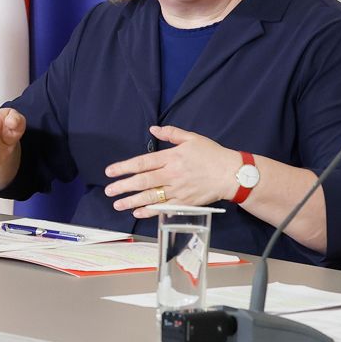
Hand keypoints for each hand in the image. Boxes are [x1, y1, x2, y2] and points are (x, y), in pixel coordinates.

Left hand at [103, 125, 239, 217]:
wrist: (231, 174)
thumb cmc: (212, 154)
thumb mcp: (192, 138)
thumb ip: (171, 133)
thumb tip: (153, 129)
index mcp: (172, 157)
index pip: (142, 162)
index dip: (124, 167)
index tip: (110, 172)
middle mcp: (172, 174)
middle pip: (142, 181)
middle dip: (123, 186)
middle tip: (108, 191)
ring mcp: (178, 190)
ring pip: (150, 197)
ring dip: (132, 201)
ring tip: (117, 204)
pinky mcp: (185, 202)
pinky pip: (164, 208)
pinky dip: (149, 211)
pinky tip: (137, 212)